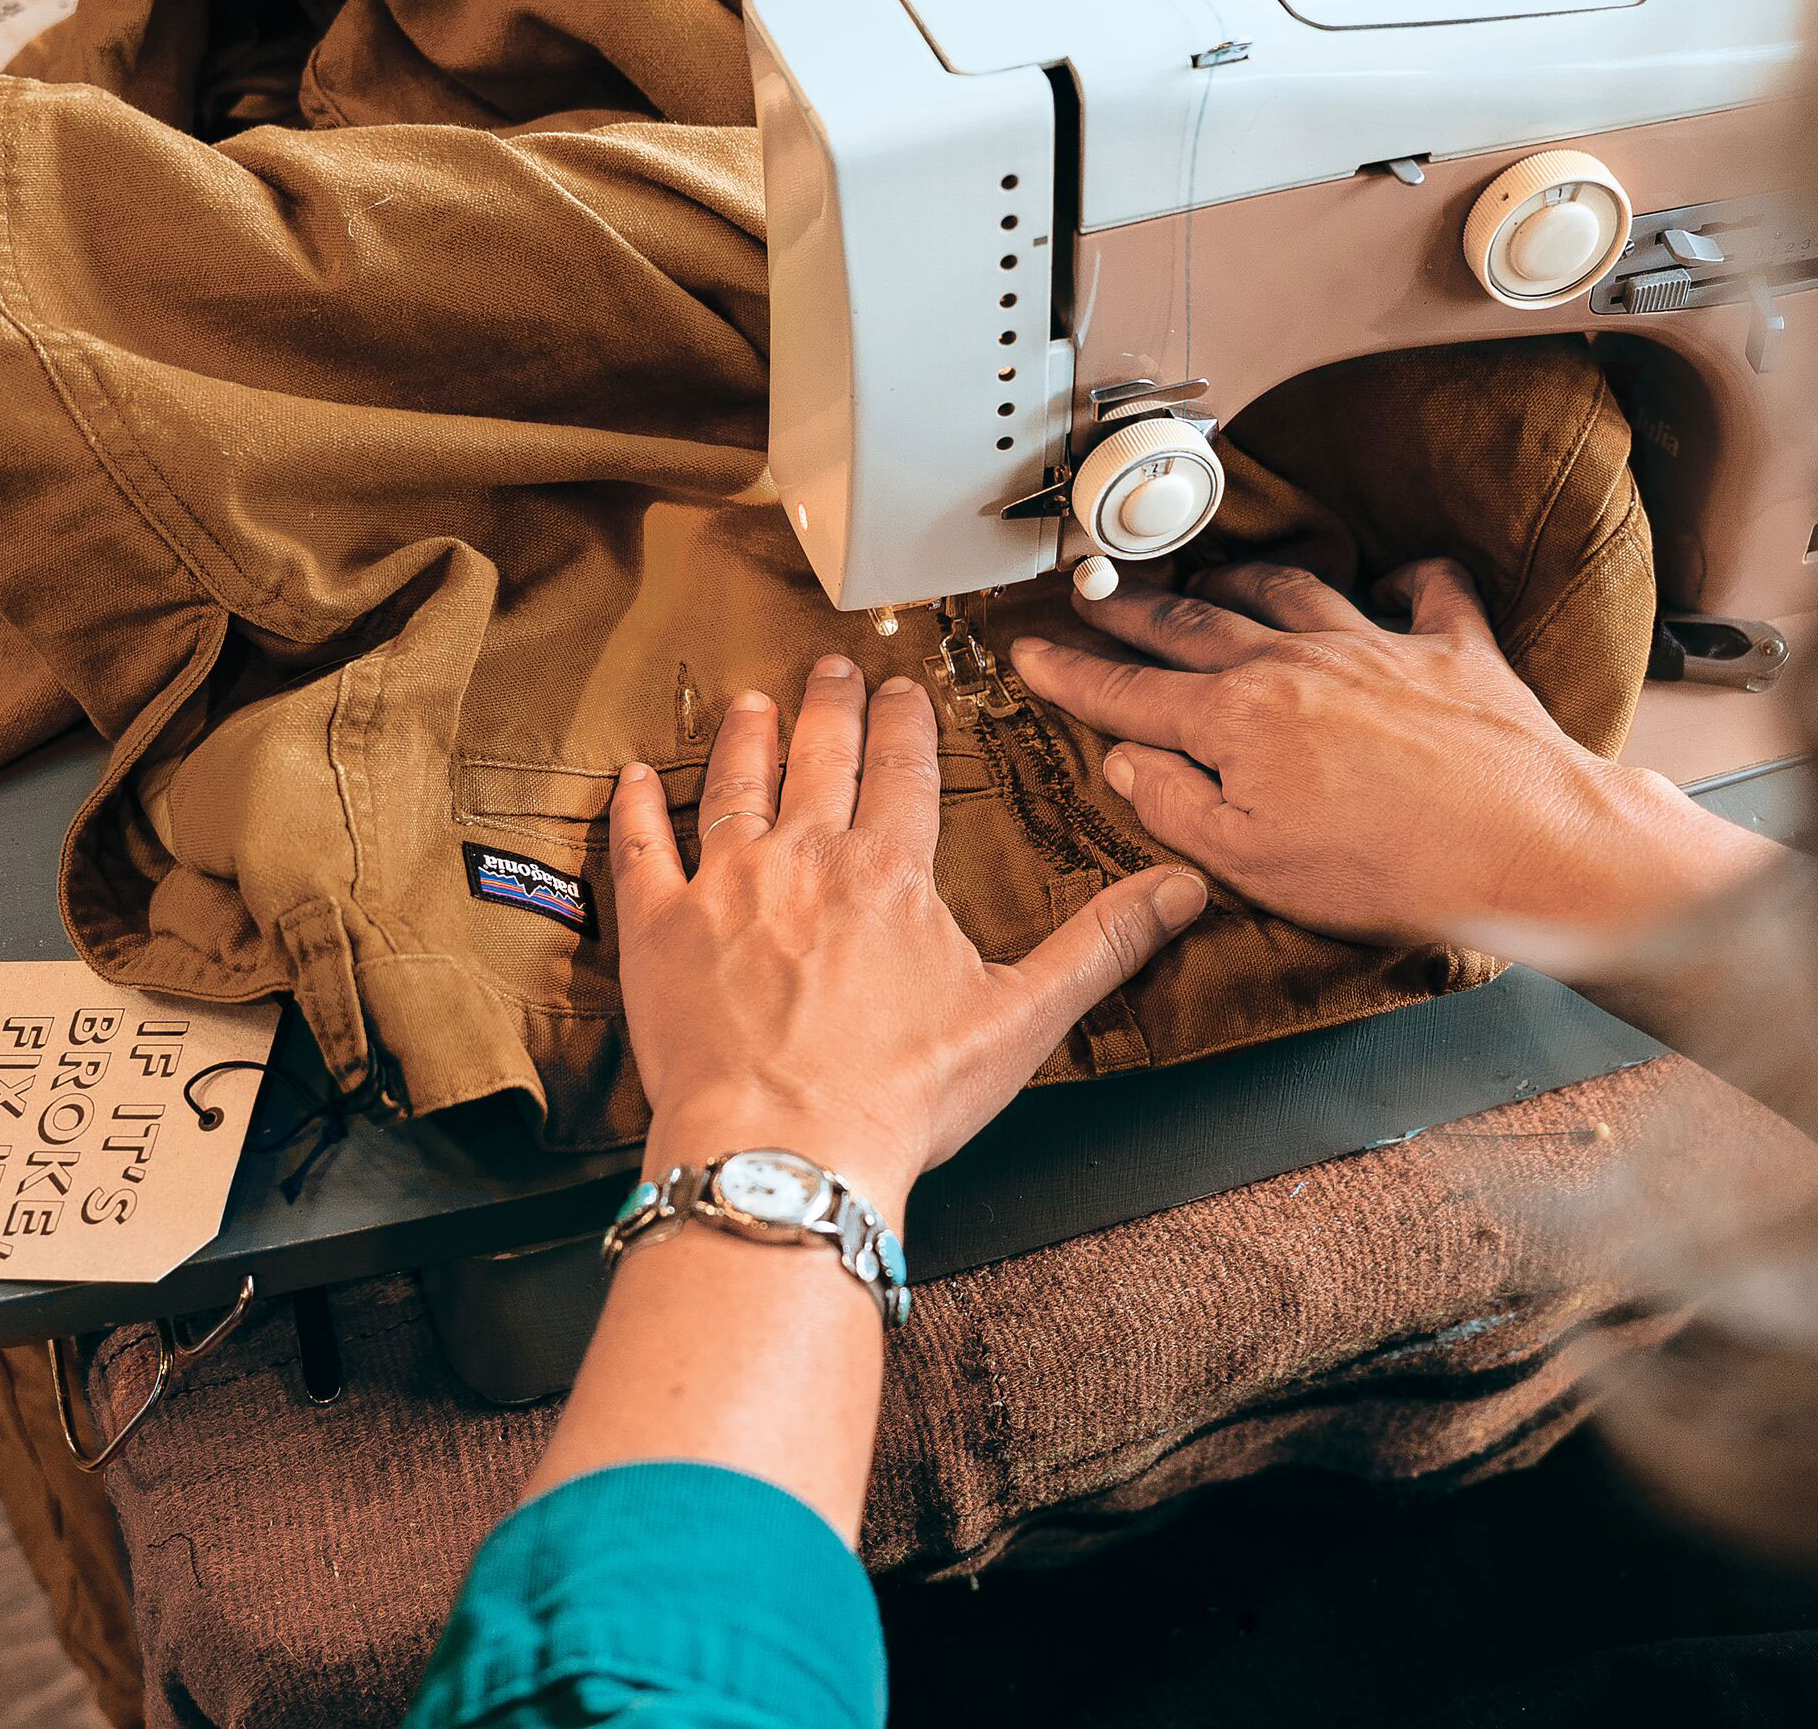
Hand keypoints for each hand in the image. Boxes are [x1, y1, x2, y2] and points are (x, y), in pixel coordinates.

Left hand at [610, 656, 1207, 1217]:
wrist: (787, 1149)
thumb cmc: (900, 1097)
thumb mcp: (1023, 1020)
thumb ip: (1101, 945)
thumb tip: (1182, 890)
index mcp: (891, 872)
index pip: (904, 771)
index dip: (905, 724)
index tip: (903, 690)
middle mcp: (806, 858)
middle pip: (821, 759)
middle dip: (831, 706)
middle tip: (833, 668)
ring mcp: (726, 887)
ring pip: (736, 786)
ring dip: (748, 738)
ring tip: (754, 703)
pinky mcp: (661, 930)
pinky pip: (642, 849)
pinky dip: (637, 808)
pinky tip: (635, 778)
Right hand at [1007, 560, 1778, 950]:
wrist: (1527, 846)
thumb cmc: (1393, 869)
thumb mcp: (1251, 863)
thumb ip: (1177, 806)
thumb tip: (1131, 763)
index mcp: (1238, 721)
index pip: (1131, 692)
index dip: (1074, 675)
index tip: (1035, 653)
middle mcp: (1297, 665)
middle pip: (1197, 627)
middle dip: (1138, 611)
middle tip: (1100, 595)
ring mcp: (1378, 647)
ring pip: (1293, 594)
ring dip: (1246, 584)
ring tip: (1220, 579)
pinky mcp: (1454, 651)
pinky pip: (1429, 592)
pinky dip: (1409, 579)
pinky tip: (1399, 577)